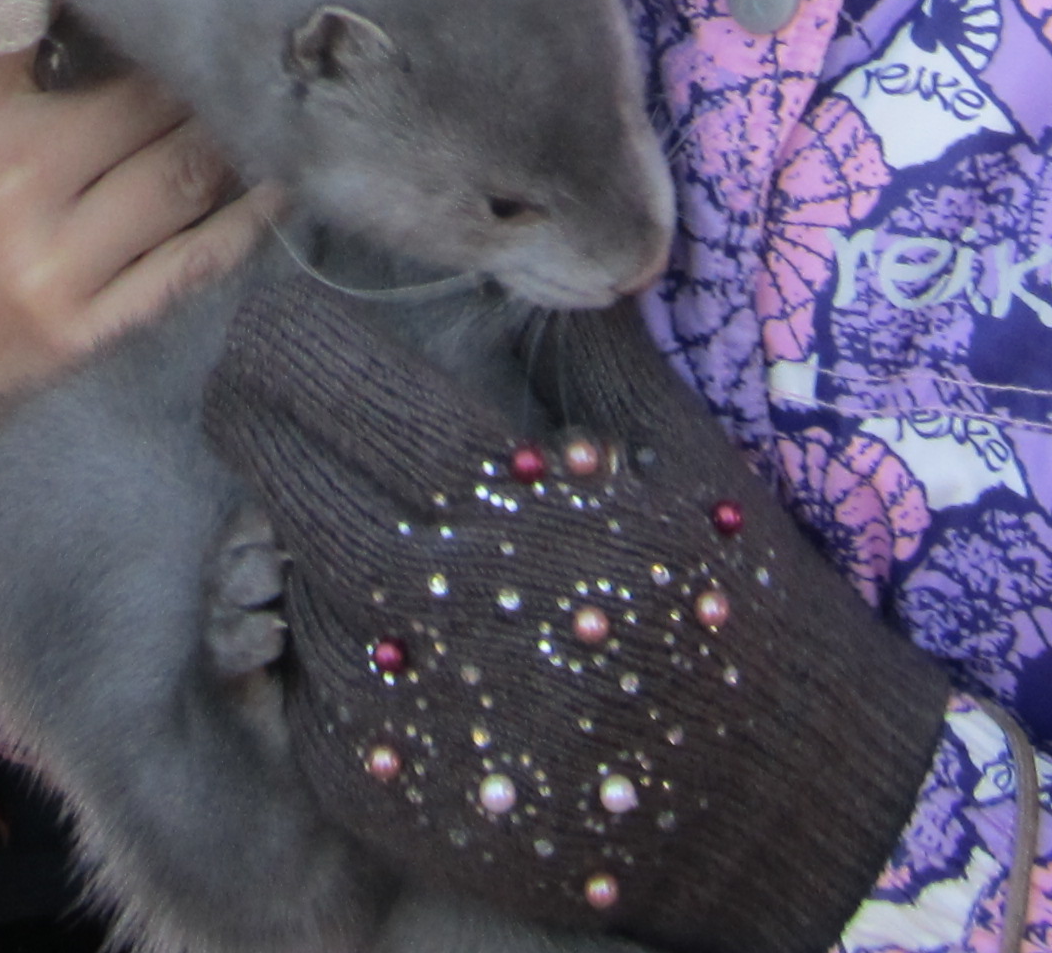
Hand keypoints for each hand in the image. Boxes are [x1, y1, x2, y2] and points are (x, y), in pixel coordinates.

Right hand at [0, 49, 271, 517]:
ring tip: (269, 91)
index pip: (42, 8)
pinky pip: (196, 258)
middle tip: (244, 20)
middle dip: (196, 53)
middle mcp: (7, 186)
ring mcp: (53, 269)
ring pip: (187, 166)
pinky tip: (282, 180)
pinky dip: (249, 215)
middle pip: (149, 89)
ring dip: (234, 127)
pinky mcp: (89, 335)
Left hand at [202, 283, 959, 952]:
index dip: (284, 334)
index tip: (280, 312)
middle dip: (259, 418)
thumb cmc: (742, 608)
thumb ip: (592, 347)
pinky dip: (326, 649)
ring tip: (363, 516)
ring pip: (288, 582)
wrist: (792, 806)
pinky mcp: (388, 800)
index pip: (328, 382)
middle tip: (263, 390)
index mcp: (512, 503)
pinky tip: (389, 629)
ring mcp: (404, 716)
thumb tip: (535, 245)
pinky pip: (305, 693)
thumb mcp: (687, 455)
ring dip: (307, 538)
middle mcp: (441, 608)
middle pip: (278, 477)